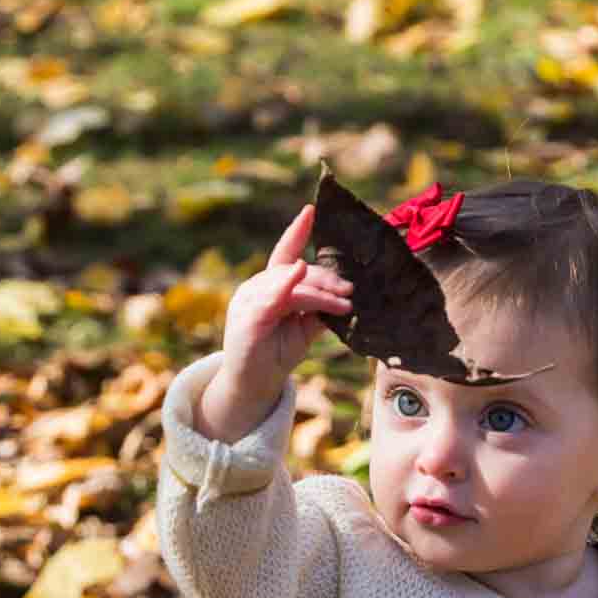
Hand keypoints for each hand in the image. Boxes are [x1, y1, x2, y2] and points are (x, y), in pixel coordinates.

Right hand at [197, 203, 352, 439]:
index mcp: (268, 288)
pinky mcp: (248, 320)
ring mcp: (248, 302)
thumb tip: (343, 297)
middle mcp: (255, 289)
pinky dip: (285, 286)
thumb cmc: (276, 355)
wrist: (254, 387)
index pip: (284, 254)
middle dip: (325, 279)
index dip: (296, 232)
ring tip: (344, 303)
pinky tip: (299, 275)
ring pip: (288, 286)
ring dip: (319, 291)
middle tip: (350, 291)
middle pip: (294, 271)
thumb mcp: (302, 329)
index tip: (310, 211)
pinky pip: (269, 299)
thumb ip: (316, 310)